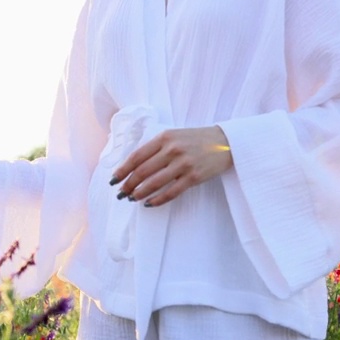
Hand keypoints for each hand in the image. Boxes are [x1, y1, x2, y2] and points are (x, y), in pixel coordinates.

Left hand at [112, 126, 232, 206]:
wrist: (226, 142)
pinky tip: (149, 204)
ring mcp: (183, 164)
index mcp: (164, 137)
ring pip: (154, 183)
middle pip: (143, 171)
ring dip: (140, 193)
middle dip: (129, 184)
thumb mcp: (174, 135)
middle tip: (121, 193)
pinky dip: (158, 200)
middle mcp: (172, 150)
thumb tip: (134, 166)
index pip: (137, 156)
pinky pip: (171, 192)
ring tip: (132, 198)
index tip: (113, 179)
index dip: (123, 170)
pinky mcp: (193, 177)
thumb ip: (156, 147)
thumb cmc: (196, 139)